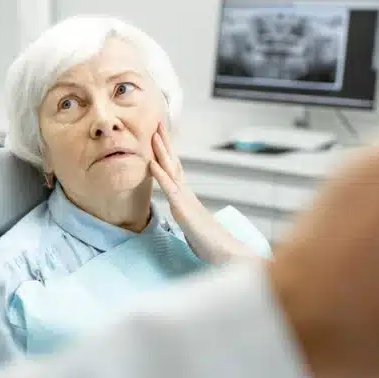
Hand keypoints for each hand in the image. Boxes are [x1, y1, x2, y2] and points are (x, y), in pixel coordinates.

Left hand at [149, 121, 252, 262]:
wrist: (226, 254)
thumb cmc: (210, 243)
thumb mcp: (192, 226)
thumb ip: (186, 217)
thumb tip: (182, 215)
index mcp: (187, 197)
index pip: (175, 170)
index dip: (167, 153)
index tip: (160, 137)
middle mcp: (187, 194)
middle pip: (174, 163)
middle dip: (165, 143)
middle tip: (158, 123)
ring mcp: (186, 199)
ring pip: (172, 171)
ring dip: (162, 152)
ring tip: (153, 134)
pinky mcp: (184, 209)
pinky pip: (170, 189)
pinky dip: (160, 174)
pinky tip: (151, 162)